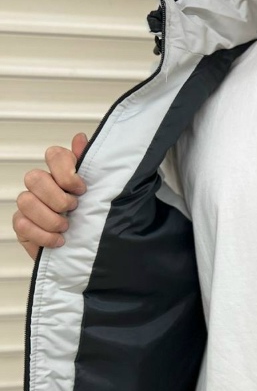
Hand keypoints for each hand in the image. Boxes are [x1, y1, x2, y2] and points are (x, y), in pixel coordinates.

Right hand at [13, 132, 88, 260]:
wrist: (88, 252)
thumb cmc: (92, 222)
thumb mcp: (99, 194)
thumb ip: (89, 165)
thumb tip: (80, 138)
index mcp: (62, 174)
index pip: (54, 155)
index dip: (66, 171)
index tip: (81, 189)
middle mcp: (43, 186)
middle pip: (35, 177)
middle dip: (57, 198)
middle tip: (73, 210)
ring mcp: (30, 205)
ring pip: (26, 200)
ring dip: (51, 218)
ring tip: (66, 228)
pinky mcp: (23, 225)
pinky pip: (22, 224)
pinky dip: (43, 235)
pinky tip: (58, 241)